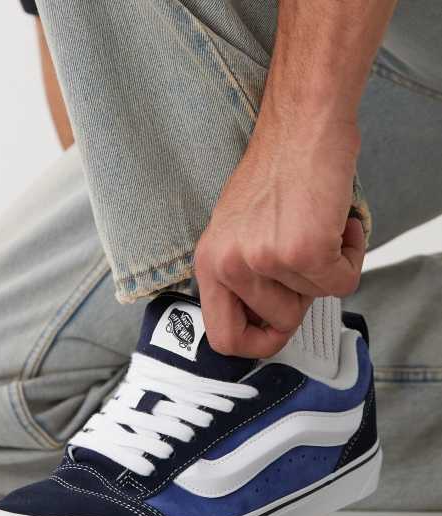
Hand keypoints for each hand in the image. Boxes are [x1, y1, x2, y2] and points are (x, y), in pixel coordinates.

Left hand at [195, 119, 364, 358]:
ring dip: (327, 268)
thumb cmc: (275, 175)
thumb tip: (266, 322)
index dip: (256, 344)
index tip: (277, 331)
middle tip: (305, 257)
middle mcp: (229, 265)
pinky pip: (342, 282)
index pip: (224, 337)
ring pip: (314, 300)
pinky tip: (338, 223)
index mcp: (209, 263)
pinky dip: (351, 256)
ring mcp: (264, 259)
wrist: (302, 125)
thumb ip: (243, 278)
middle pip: (279, 323)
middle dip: (303, 297)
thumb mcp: (237, 233)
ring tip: (318, 226)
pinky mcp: (303, 250)